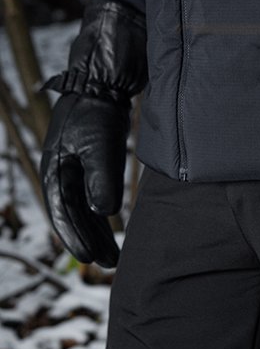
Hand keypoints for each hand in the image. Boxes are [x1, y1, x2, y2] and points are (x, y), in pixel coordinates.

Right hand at [40, 93, 129, 267]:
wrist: (103, 84)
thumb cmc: (97, 112)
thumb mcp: (100, 145)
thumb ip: (101, 178)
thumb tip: (104, 213)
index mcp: (55, 169)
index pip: (63, 211)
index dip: (75, 236)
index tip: (90, 258)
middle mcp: (62, 172)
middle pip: (74, 214)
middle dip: (89, 239)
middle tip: (109, 264)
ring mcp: (75, 168)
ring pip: (84, 207)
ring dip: (97, 230)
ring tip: (113, 255)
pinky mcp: (91, 162)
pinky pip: (93, 195)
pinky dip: (101, 212)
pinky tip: (112, 226)